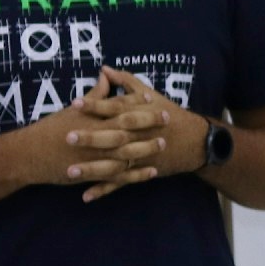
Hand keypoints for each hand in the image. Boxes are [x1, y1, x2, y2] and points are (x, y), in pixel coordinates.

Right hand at [13, 85, 168, 200]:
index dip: (137, 103)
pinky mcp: (94, 174)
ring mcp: (96, 156)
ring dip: (147, 148)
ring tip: (163, 144)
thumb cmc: (49, 130)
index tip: (153, 98)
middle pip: (127, 128)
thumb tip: (106, 77)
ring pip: (127, 152)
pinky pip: (120, 176)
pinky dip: (137, 175)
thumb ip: (94, 96)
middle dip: (149, 123)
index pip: (118, 108)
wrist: (28, 155)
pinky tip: (152, 172)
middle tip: (168, 117)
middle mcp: (96, 136)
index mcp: (91, 119)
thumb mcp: (71, 111)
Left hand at [78, 66, 206, 198]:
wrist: (196, 141)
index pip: (116, 108)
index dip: (96, 105)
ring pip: (115, 163)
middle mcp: (139, 136)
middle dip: (91, 137)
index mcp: (140, 114)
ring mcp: (140, 156)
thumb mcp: (150, 95)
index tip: (75, 103)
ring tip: (70, 171)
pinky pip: (121, 182)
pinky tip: (86, 196)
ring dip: (93, 169)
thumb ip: (126, 82)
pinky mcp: (141, 171)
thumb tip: (104, 69)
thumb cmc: (170, 114)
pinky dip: (104, 190)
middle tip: (68, 137)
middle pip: (114, 136)